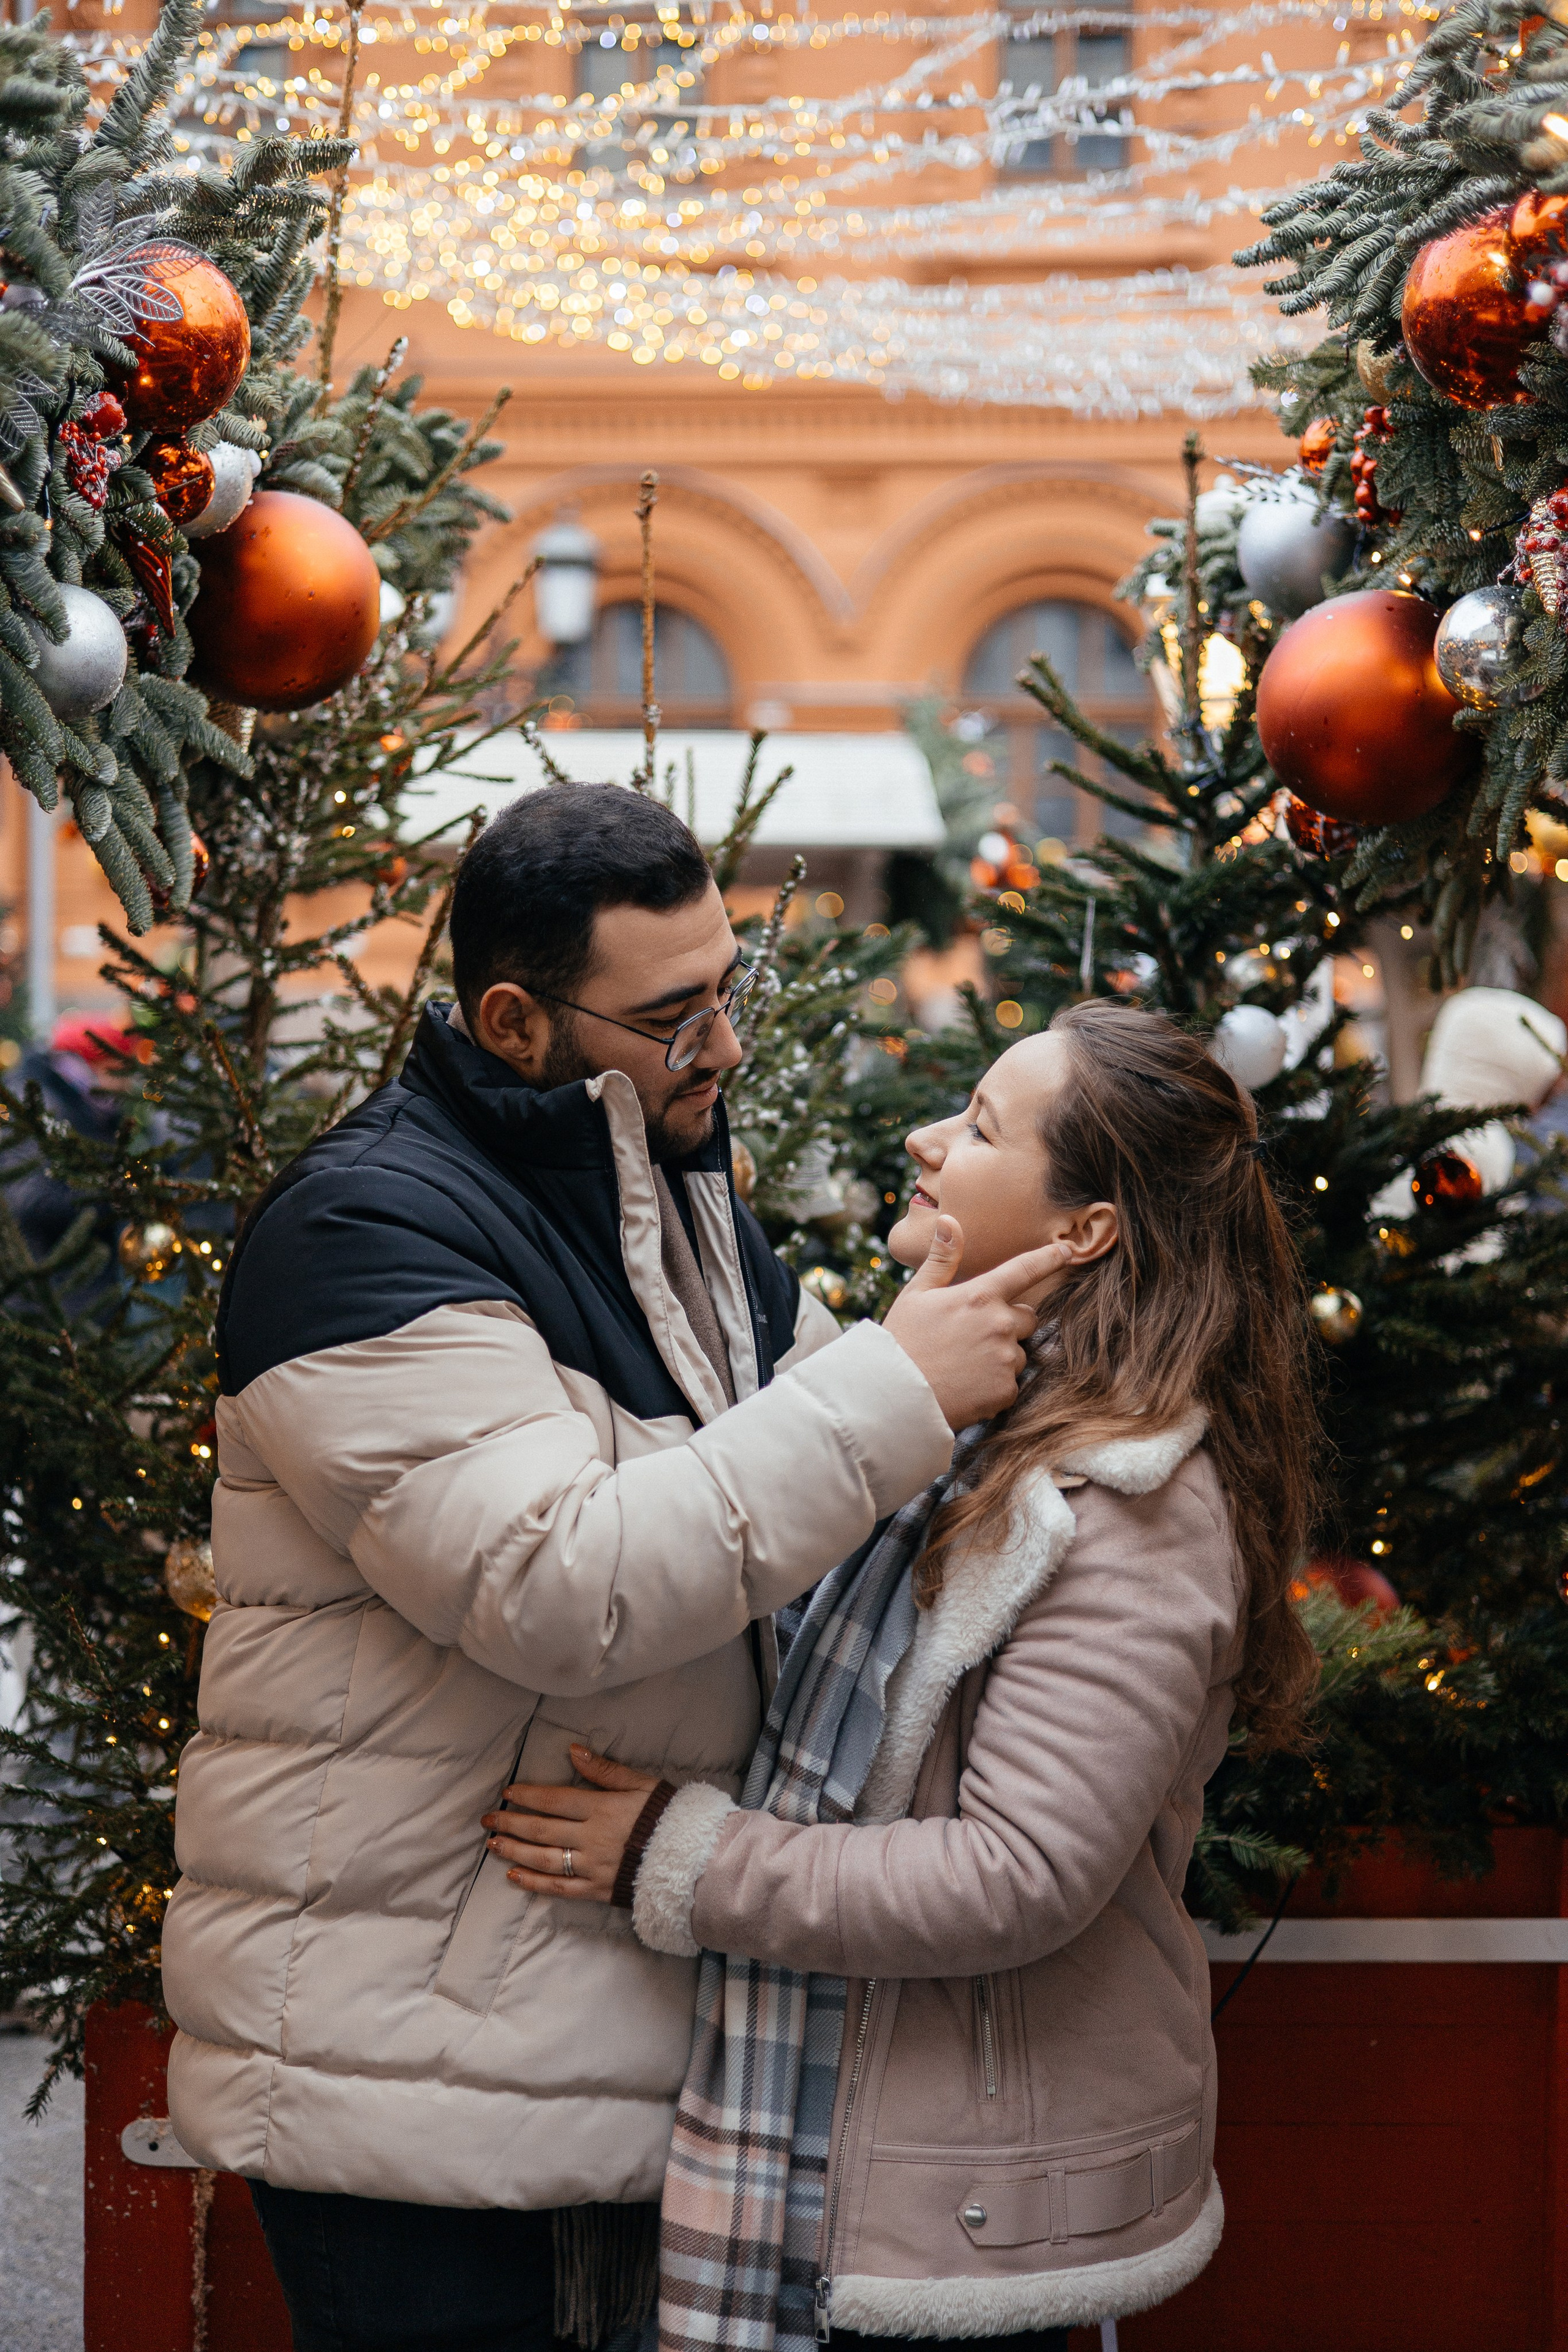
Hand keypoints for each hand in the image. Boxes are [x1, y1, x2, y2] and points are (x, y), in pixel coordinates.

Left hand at [481, 1744, 658, 1903]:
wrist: (690, 1859)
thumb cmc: (665, 1816)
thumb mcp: (640, 1783)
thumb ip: (605, 1769)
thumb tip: (573, 1751)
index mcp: (601, 1808)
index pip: (554, 1800)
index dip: (528, 1796)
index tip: (507, 1794)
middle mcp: (590, 1838)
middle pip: (542, 1829)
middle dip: (511, 1823)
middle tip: (487, 1820)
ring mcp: (591, 1866)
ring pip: (544, 1859)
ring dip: (515, 1851)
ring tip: (493, 1846)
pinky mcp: (596, 1890)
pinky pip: (559, 1888)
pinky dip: (534, 1883)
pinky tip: (514, 1877)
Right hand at [881, 1217, 1071, 1429]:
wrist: (893, 1396)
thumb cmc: (902, 1341)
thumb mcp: (916, 1294)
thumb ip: (942, 1259)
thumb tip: (950, 1220)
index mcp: (980, 1296)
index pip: (1025, 1270)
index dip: (1050, 1258)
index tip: (1069, 1250)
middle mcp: (1000, 1324)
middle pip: (1027, 1317)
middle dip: (1009, 1323)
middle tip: (973, 1336)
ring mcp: (1006, 1358)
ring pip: (1018, 1353)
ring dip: (1001, 1357)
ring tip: (963, 1365)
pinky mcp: (1006, 1390)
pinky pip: (1011, 1383)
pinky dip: (994, 1385)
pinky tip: (967, 1386)